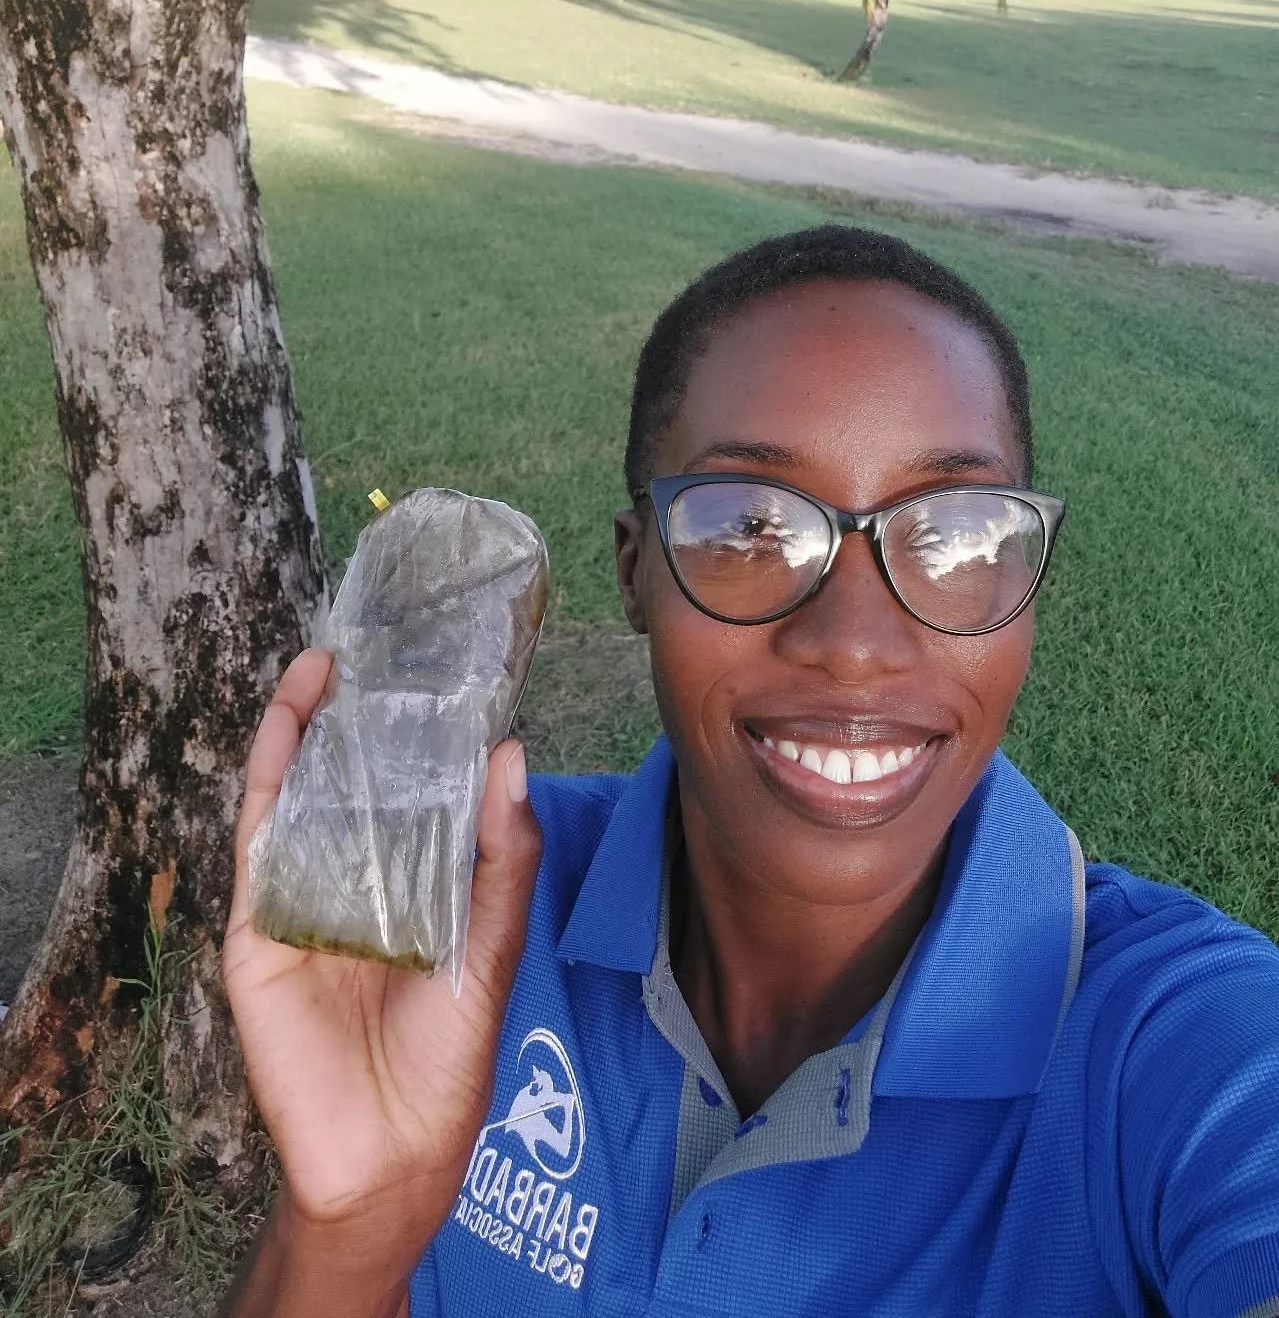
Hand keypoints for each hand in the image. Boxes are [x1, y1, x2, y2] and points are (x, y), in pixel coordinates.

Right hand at [222, 648, 541, 1231]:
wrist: (388, 1146)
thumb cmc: (449, 1051)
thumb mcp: (490, 944)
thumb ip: (502, 856)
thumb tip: (512, 753)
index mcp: (419, 883)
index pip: (418, 792)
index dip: (423, 732)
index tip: (439, 668)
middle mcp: (361, 879)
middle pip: (354, 781)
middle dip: (362, 715)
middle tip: (380, 641)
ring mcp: (306, 896)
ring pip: (303, 794)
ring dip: (308, 727)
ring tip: (329, 659)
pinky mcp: (259, 923)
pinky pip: (261, 836)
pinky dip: (269, 775)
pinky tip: (286, 719)